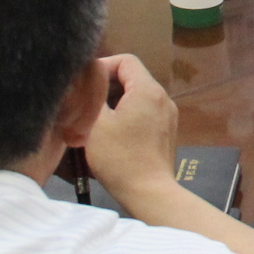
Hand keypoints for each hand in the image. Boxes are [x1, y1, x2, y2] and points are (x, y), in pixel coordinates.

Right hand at [82, 53, 180, 194]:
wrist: (148, 192)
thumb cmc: (120, 156)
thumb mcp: (97, 123)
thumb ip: (92, 95)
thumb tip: (88, 81)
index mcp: (148, 90)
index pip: (126, 60)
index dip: (103, 65)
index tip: (85, 82)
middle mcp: (163, 98)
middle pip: (133, 77)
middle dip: (107, 85)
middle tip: (86, 100)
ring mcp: (168, 116)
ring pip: (139, 96)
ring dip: (116, 101)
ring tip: (96, 117)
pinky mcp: (167, 132)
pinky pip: (146, 112)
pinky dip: (128, 114)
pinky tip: (112, 132)